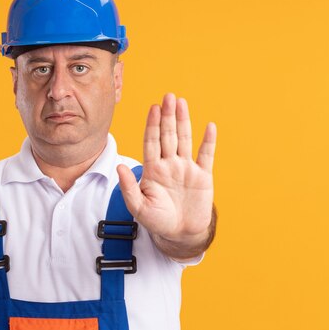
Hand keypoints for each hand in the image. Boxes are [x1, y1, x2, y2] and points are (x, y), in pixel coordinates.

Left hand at [117, 93, 215, 248]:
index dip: (152, 125)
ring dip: (183, 121)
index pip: (152, 142)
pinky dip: (208, 141)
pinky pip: (206, 155)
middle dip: (167, 116)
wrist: (180, 233)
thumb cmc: (157, 221)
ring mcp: (186, 168)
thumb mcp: (138, 207)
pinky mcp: (202, 176)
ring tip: (181, 102)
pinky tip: (209, 126)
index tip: (153, 108)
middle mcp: (169, 165)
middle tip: (167, 96)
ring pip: (184, 140)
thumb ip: (129, 187)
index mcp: (153, 170)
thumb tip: (119, 167)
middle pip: (168, 135)